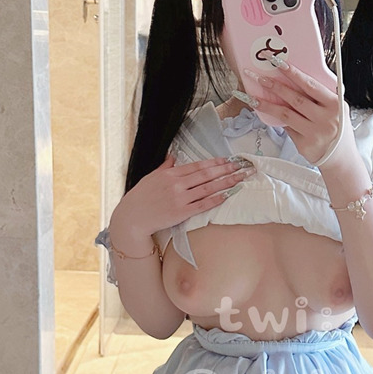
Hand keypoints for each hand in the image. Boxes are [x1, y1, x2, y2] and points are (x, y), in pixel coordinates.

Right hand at [109, 154, 256, 243]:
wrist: (132, 217)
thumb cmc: (140, 197)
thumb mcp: (151, 177)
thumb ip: (165, 167)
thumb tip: (172, 156)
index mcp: (170, 173)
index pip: (197, 166)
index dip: (214, 163)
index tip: (227, 161)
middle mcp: (176, 184)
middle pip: (206, 175)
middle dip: (225, 170)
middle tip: (240, 167)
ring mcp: (180, 198)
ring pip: (207, 188)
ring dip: (225, 183)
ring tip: (239, 179)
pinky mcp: (181, 212)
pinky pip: (202, 205)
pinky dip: (215, 200)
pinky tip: (226, 195)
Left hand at [245, 62, 357, 167]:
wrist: (341, 157)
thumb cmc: (337, 128)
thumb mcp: (337, 109)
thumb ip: (322, 96)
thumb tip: (294, 80)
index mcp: (335, 105)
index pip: (310, 85)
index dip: (293, 74)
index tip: (278, 63)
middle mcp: (325, 119)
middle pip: (295, 99)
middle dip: (276, 87)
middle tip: (260, 78)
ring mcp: (314, 133)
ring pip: (286, 115)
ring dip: (268, 105)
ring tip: (254, 97)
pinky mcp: (304, 145)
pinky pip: (287, 128)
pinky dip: (276, 120)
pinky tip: (265, 113)